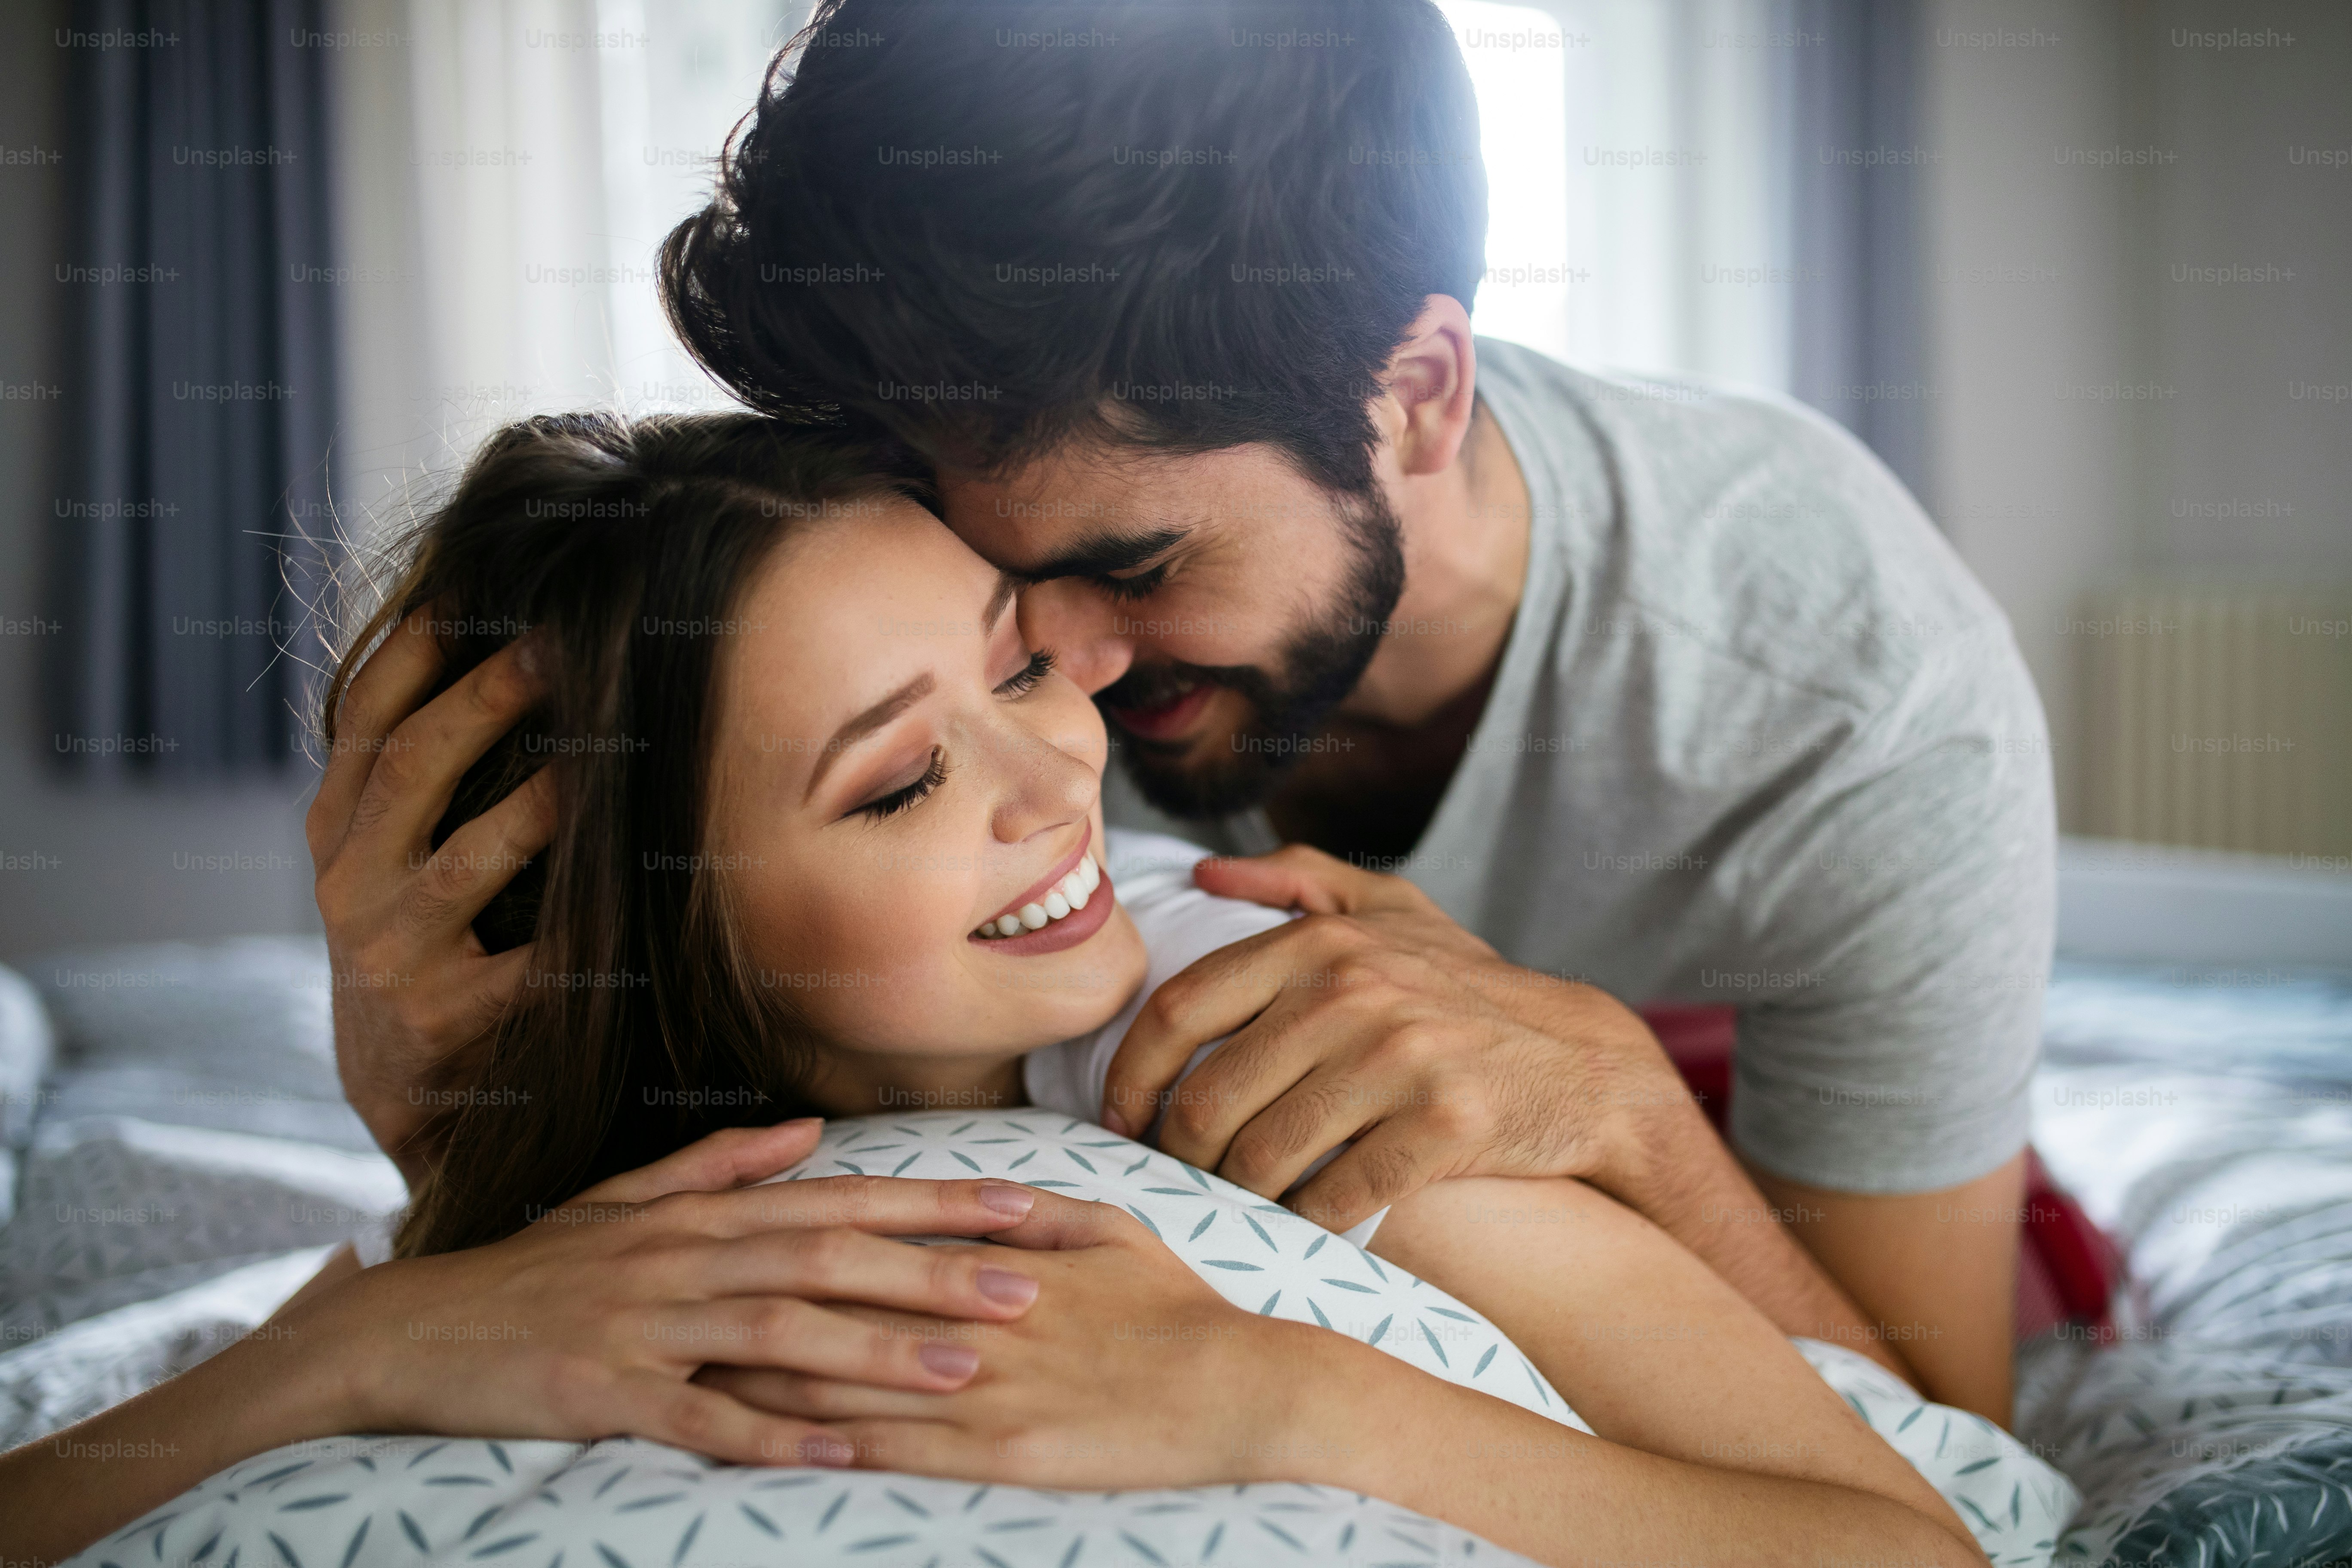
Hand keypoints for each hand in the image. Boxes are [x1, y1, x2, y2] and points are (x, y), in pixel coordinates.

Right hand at [275, 1121, 1048, 1465]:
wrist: (414, 1329)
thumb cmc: (535, 1271)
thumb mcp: (626, 1201)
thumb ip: (723, 1165)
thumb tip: (811, 1131)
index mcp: (701, 1216)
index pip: (842, 1198)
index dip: (935, 1201)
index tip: (1021, 1206)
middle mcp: (685, 1258)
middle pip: (830, 1255)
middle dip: (934, 1272)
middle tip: (1027, 1289)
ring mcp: (647, 1324)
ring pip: (781, 1330)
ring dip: (877, 1350)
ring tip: (964, 1369)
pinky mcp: (606, 1392)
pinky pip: (703, 1416)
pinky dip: (774, 1432)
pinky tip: (841, 1449)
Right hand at [305, 610, 544, 1177]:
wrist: (401, 1088)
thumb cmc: (421, 938)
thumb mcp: (391, 856)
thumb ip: (422, 773)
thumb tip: (496, 642)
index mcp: (339, 831)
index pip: (365, 720)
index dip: (412, 653)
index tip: (468, 591)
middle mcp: (350, 885)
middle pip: (413, 769)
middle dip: (483, 702)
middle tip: (554, 646)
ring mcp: (388, 955)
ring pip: (465, 864)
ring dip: (535, 808)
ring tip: (597, 762)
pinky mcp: (442, 1022)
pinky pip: (526, 967)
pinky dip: (580, 934)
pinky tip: (632, 898)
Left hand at [699, 1195, 1341, 1488]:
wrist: (1243, 1388)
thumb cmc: (1179, 1309)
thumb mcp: (1111, 1231)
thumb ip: (1032, 1209)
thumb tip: (972, 1190)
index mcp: (993, 1262)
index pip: (867, 1246)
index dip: (787, 1246)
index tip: (723, 1243)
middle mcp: (973, 1318)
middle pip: (835, 1310)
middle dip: (748, 1312)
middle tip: (674, 1308)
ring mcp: (984, 1389)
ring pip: (847, 1382)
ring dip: (760, 1384)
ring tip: (686, 1377)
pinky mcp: (998, 1455)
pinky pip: (893, 1452)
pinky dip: (823, 1449)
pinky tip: (768, 1451)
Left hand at [1103, 844, 1701, 1231]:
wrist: (1584, 1066)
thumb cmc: (1469, 990)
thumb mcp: (1392, 909)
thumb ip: (1297, 879)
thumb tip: (1206, 872)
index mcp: (1321, 942)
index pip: (1178, 1011)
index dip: (1130, 1075)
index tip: (1122, 1117)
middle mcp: (1353, 993)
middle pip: (1209, 1098)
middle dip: (1179, 1154)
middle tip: (1182, 1176)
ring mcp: (1400, 1060)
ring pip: (1261, 1157)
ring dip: (1235, 1195)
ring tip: (1236, 1201)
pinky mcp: (1441, 1127)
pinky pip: (1331, 1198)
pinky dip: (1303, 1222)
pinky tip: (1301, 1222)